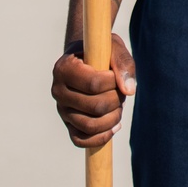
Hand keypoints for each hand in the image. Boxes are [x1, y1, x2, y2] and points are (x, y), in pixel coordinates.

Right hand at [51, 33, 136, 147]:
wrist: (85, 59)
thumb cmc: (99, 50)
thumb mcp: (112, 46)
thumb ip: (123, 63)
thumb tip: (129, 91)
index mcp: (64, 68)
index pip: (94, 84)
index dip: (113, 82)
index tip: (117, 75)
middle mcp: (58, 91)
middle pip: (95, 106)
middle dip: (116, 100)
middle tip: (121, 92)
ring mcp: (62, 110)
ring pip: (90, 126)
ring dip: (113, 118)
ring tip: (119, 106)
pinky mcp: (68, 124)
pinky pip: (81, 140)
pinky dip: (102, 137)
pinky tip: (115, 125)